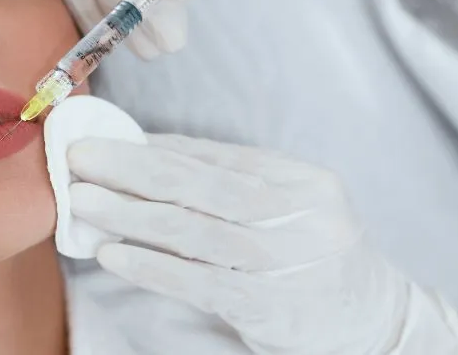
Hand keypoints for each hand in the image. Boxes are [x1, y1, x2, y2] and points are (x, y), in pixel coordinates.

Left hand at [67, 133, 457, 353]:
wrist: (378, 321)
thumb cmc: (313, 254)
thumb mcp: (287, 206)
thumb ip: (225, 179)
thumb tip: (143, 149)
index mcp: (299, 179)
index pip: (213, 156)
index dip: (150, 146)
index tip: (99, 137)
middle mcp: (299, 214)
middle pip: (200, 185)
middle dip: (131, 169)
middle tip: (79, 159)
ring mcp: (286, 261)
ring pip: (194, 231)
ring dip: (130, 215)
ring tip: (83, 202)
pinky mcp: (270, 306)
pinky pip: (199, 282)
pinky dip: (151, 266)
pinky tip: (112, 254)